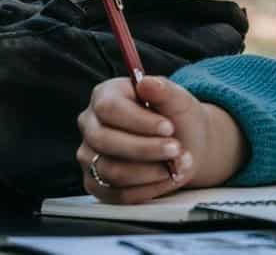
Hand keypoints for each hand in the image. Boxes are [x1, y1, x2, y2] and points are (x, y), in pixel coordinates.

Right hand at [77, 76, 244, 203]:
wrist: (184, 145)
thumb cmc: (177, 118)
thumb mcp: (179, 100)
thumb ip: (165, 90)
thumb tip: (147, 83)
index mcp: (105, 96)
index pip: (109, 108)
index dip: (139, 121)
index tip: (168, 127)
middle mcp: (91, 126)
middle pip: (105, 141)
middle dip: (146, 148)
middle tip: (176, 149)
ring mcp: (90, 157)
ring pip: (111, 170)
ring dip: (151, 170)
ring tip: (179, 163)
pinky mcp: (97, 184)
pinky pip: (118, 193)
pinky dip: (149, 188)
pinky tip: (169, 177)